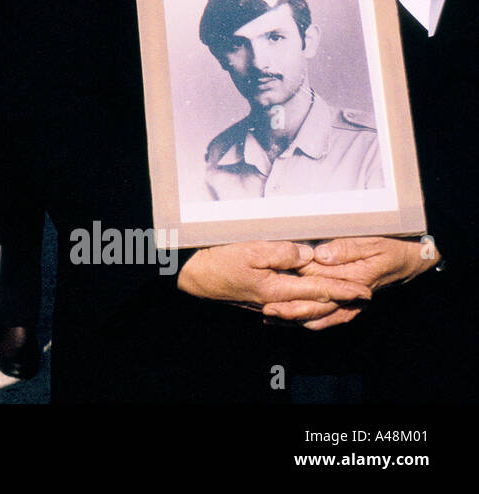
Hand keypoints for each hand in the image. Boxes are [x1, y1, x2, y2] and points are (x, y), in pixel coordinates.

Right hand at [178, 241, 371, 330]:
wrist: (194, 276)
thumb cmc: (220, 261)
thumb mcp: (251, 250)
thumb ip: (283, 251)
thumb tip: (308, 254)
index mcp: (278, 290)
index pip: (320, 290)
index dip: (345, 290)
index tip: (366, 291)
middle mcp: (277, 302)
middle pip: (317, 305)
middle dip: (342, 302)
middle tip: (364, 297)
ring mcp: (269, 305)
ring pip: (306, 309)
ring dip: (327, 306)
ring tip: (344, 300)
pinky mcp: (261, 303)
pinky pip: (292, 309)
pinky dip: (308, 307)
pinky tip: (311, 304)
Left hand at [265, 237, 439, 329]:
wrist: (407, 264)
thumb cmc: (390, 250)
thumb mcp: (372, 243)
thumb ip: (347, 248)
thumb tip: (321, 254)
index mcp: (352, 281)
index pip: (319, 282)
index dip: (296, 283)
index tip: (276, 283)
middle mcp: (349, 297)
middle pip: (316, 307)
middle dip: (290, 309)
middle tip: (266, 310)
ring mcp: (348, 305)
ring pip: (318, 317)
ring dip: (295, 319)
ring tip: (270, 318)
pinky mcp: (347, 307)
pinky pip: (326, 319)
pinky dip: (307, 321)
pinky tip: (288, 321)